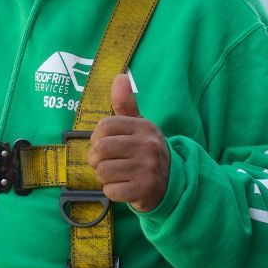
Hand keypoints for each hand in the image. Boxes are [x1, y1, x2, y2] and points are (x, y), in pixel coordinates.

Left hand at [87, 74, 169, 212]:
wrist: (172, 182)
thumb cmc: (146, 150)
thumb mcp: (139, 126)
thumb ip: (126, 104)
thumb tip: (119, 76)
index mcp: (143, 127)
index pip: (104, 126)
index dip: (96, 136)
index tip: (102, 143)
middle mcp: (147, 146)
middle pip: (101, 149)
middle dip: (96, 158)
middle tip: (104, 162)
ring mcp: (147, 169)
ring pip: (103, 171)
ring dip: (104, 176)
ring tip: (115, 174)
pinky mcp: (144, 190)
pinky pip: (111, 190)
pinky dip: (112, 191)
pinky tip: (123, 186)